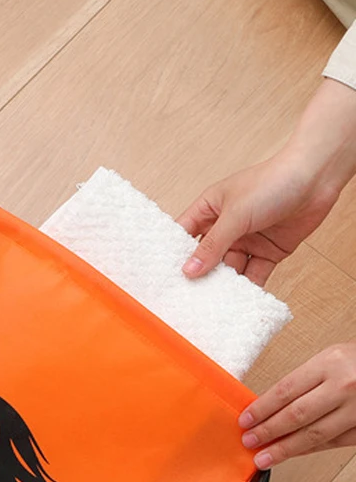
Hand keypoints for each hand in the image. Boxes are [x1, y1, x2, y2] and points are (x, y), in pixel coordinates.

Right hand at [177, 79, 355, 284]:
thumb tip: (189, 270)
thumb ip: (212, 245)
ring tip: (212, 304)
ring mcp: (247, 239)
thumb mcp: (235, 215)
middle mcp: (226, 226)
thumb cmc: (273, 181)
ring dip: (224, 284)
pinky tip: (239, 301)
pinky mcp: (268, 251)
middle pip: (206, 257)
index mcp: (210, 209)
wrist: (318, 177)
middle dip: (199, 275)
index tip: (163, 276)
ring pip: (229, 268)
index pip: (184, 235)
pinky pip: (254, 273)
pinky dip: (248, 287)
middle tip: (185, 297)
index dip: (174, 254)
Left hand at [240, 344, 355, 467]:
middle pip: (296, 415)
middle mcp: (345, 386)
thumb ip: (305, 380)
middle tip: (249, 441)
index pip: (285, 390)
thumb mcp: (332, 358)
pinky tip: (293, 453)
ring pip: (314, 434)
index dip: (261, 409)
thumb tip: (269, 407)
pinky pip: (334, 442)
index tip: (245, 421)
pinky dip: (310, 450)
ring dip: (285, 449)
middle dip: (268, 432)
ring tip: (264, 458)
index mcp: (331, 363)